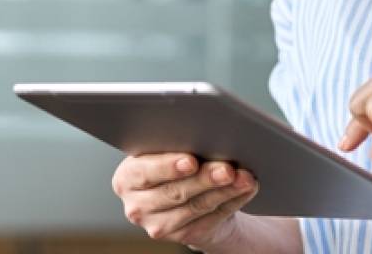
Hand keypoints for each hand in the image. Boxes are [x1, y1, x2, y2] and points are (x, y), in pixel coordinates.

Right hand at [111, 152, 259, 249]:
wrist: (184, 196)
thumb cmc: (173, 164)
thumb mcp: (165, 151)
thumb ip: (175, 145)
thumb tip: (205, 135)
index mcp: (127, 178)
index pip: (145, 172)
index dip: (169, 166)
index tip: (191, 161)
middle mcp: (137, 206)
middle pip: (174, 192)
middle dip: (205, 179)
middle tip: (227, 168)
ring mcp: (158, 225)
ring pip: (196, 207)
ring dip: (225, 191)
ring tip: (244, 177)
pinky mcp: (182, 237)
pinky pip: (211, 219)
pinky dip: (232, 202)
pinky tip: (245, 189)